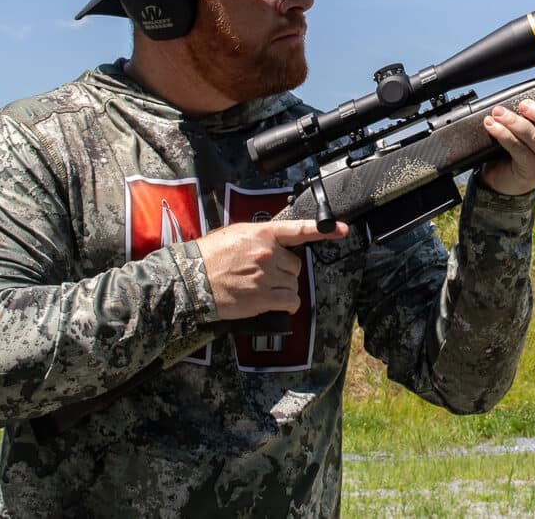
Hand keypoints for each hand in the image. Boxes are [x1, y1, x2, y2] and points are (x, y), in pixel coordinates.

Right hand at [195, 219, 348, 319]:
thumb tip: (275, 244)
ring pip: (294, 284)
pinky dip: (287, 304)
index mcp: (262, 233)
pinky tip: (274, 303)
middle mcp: (268, 253)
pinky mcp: (262, 297)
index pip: (299, 230)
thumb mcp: (235, 234)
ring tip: (262, 289)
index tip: (344, 230)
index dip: (324, 230)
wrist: (190, 279)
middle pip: (296, 265)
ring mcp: (266, 275)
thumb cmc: (209, 256)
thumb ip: (260, 237)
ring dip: (284, 289)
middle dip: (285, 272)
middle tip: (264, 275)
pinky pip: (290, 301)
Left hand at [480, 93, 534, 195]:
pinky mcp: (532, 172)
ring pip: (534, 138)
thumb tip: (527, 94)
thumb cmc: (519, 148)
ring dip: (513, 123)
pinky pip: (517, 149)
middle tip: (524, 104)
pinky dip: (503, 135)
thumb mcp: (532, 129)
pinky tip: (493, 126)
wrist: (504, 182)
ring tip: (497, 113)